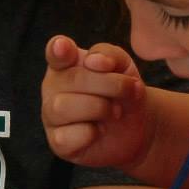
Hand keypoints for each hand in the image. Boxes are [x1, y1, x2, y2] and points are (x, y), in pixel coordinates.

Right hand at [41, 36, 150, 169]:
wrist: (136, 125)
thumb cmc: (122, 90)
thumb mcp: (123, 66)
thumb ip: (109, 54)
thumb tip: (92, 61)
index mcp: (65, 63)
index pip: (54, 52)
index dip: (57, 49)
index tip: (64, 46)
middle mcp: (53, 87)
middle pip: (72, 80)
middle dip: (108, 85)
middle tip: (129, 91)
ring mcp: (51, 115)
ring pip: (62, 107)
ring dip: (99, 108)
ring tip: (116, 112)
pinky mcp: (58, 142)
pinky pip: (66, 137)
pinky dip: (90, 133)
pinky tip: (100, 131)